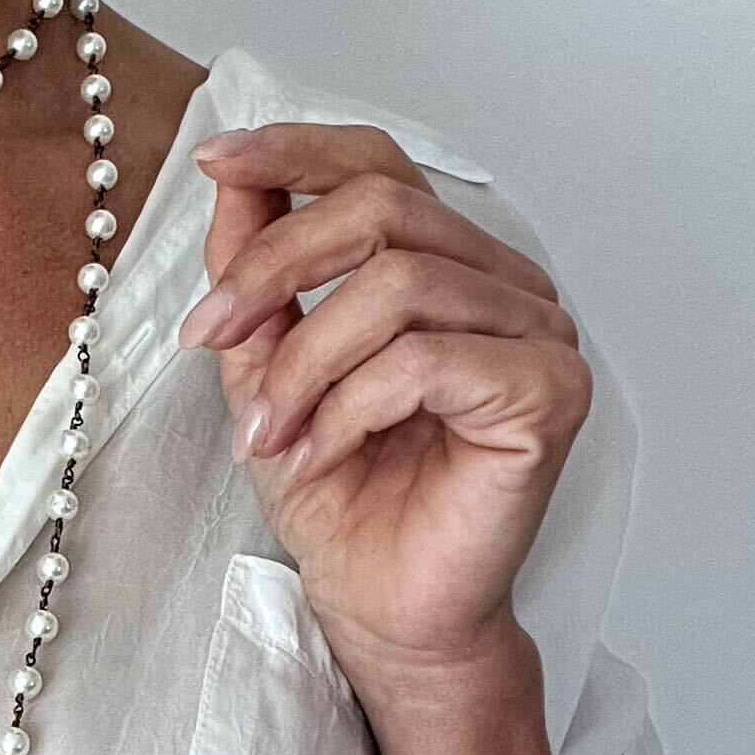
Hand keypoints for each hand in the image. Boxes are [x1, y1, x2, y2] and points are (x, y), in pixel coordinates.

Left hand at [179, 124, 592, 698]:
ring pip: (397, 286)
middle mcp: (499, 283)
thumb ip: (255, 275)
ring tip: (263, 431)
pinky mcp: (548, 392)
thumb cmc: (338, 493)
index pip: (379, 164)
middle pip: (381, 208)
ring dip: (302, 362)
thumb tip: (233, 178)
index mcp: (441, 262)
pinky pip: (427, 360)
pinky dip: (348, 407)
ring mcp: (536, 332)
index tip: (216, 159)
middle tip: (207, 333)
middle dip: (271, 267)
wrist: (379, 604)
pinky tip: (317, 455)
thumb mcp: (265, 367)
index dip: (297, 150)